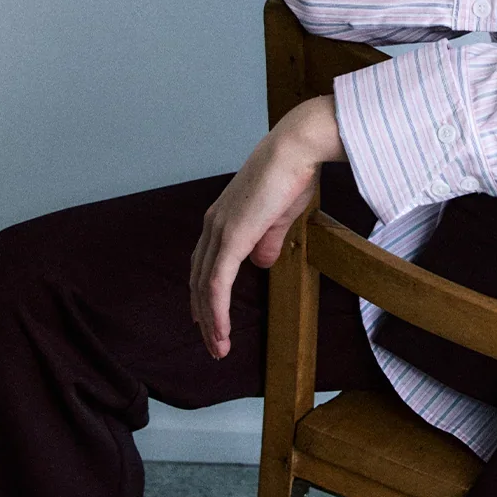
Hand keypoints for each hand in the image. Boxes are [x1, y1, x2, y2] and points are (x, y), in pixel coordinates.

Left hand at [189, 95, 340, 359]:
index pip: (206, 264)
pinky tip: (222, 333)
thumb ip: (268, 240)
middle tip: (212, 344)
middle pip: (200, 280)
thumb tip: (262, 264)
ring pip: (206, 287)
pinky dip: (217, 312)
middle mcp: (214, 225)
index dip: (205, 294)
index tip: (208, 319)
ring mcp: (220, 231)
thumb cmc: (293, 174)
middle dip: (204, 315)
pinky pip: (218, 284)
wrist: (296, 149)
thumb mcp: (280, 216)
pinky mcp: (231, 237)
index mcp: (223, 218)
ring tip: (218, 348)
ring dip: (211, 321)